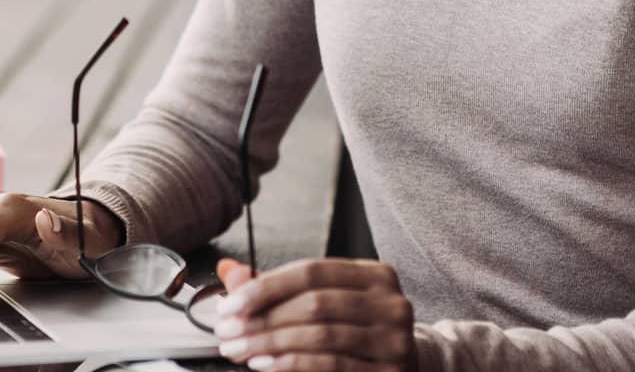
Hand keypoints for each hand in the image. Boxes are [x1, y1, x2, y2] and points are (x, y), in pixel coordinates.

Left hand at [209, 256, 416, 370]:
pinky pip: (332, 365)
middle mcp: (390, 303)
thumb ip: (279, 288)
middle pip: (314, 303)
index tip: (231, 304)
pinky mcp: (388, 371)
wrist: (406, 366)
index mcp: (375, 275)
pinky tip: (266, 364)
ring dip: (270, 344)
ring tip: (240, 349)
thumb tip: (229, 271)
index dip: (266, 286)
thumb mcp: (325, 300)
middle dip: (262, 318)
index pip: (311, 271)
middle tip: (228, 331)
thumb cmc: (356, 329)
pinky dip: (292, 364)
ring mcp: (393, 340)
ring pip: (320, 335)